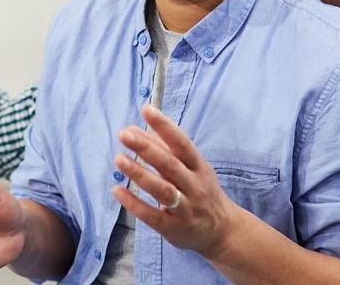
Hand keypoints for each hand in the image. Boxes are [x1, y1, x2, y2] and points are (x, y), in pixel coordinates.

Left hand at [113, 105, 240, 258]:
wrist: (222, 230)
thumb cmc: (203, 192)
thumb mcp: (193, 169)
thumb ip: (167, 150)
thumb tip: (140, 129)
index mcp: (199, 167)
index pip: (182, 143)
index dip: (165, 126)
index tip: (146, 110)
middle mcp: (194, 185)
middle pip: (170, 164)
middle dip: (147, 148)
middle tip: (124, 134)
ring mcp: (185, 207)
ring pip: (162, 189)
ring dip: (139, 173)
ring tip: (119, 158)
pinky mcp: (174, 228)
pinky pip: (153, 215)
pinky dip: (134, 203)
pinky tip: (117, 190)